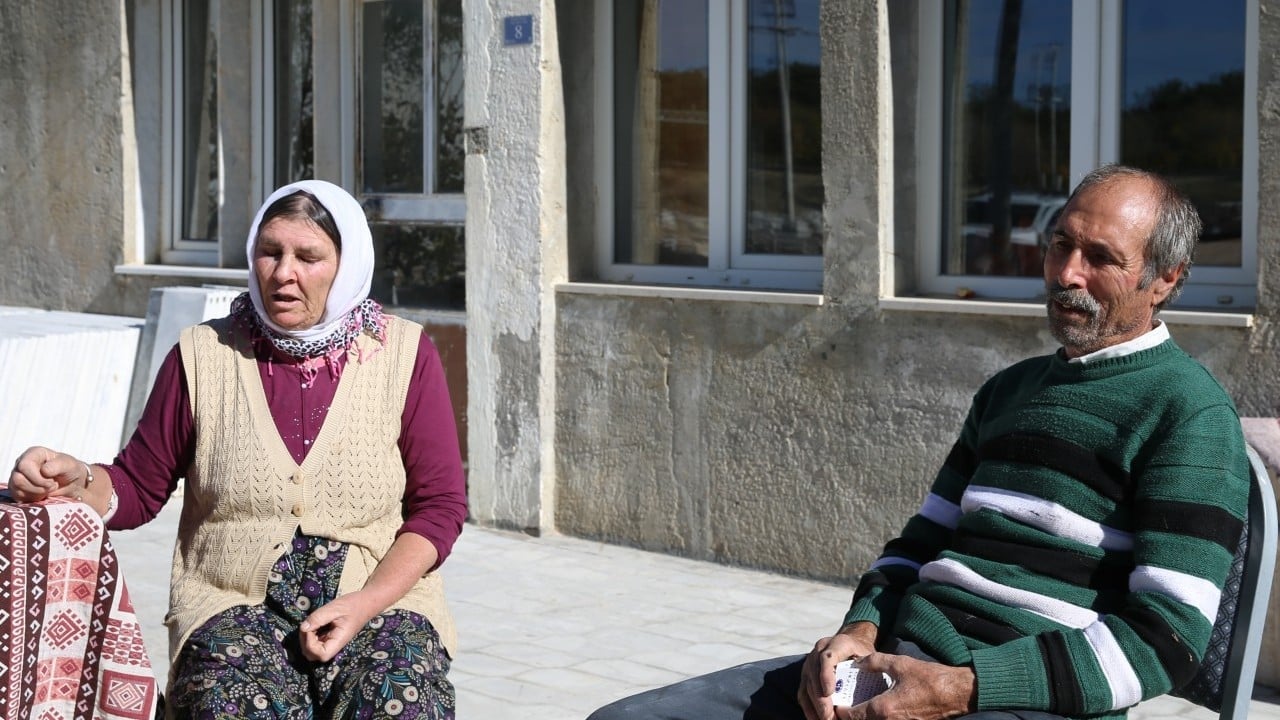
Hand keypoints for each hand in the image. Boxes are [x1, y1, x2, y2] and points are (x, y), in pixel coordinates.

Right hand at [8, 447, 87, 502]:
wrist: (71, 483)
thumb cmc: (69, 470)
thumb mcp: (69, 465)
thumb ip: (57, 465)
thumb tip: (44, 470)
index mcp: (33, 454)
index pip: (24, 466)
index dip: (37, 478)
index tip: (52, 482)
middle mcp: (22, 464)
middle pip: (18, 480)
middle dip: (38, 487)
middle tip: (52, 486)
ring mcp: (18, 477)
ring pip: (17, 490)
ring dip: (36, 493)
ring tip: (49, 489)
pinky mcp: (17, 490)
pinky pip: (18, 498)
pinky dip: (33, 499)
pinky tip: (43, 495)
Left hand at [299, 590, 380, 661]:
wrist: (365, 603)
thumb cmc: (353, 605)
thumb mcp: (335, 608)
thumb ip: (318, 618)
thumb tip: (303, 628)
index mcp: (339, 641)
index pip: (321, 655)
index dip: (310, 644)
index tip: (309, 628)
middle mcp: (334, 645)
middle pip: (313, 655)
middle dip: (305, 642)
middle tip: (307, 625)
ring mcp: (331, 643)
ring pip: (312, 650)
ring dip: (306, 639)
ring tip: (311, 623)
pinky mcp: (329, 638)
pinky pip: (315, 643)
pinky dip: (310, 635)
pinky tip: (314, 624)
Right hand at [799, 624, 877, 719]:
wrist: (853, 642)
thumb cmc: (864, 654)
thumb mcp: (870, 656)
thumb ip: (868, 670)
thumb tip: (870, 696)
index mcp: (838, 643)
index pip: (827, 658)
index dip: (826, 675)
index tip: (829, 693)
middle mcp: (820, 650)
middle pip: (815, 674)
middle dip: (820, 698)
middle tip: (828, 716)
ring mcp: (811, 661)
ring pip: (807, 684)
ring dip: (814, 705)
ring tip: (824, 719)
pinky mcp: (806, 673)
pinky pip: (803, 691)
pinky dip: (808, 707)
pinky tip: (815, 719)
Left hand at [838, 653, 976, 719]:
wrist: (956, 694)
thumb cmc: (929, 678)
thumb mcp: (899, 663)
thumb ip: (874, 662)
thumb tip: (858, 663)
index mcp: (882, 709)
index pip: (851, 716)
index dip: (838, 711)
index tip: (834, 702)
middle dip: (848, 717)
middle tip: (842, 706)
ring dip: (862, 718)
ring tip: (856, 708)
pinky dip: (876, 718)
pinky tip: (875, 709)